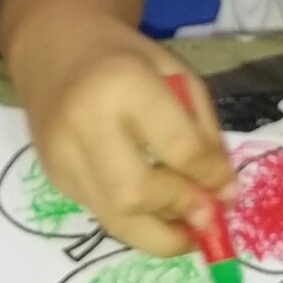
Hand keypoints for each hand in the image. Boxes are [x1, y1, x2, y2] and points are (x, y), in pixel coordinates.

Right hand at [6, 9, 233, 258]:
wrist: (54, 47)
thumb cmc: (125, 58)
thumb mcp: (177, 74)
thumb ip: (202, 131)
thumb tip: (223, 194)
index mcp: (125, 84)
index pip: (177, 147)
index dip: (210, 177)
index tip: (229, 191)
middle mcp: (85, 123)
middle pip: (135, 193)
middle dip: (179, 211)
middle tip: (208, 217)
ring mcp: (63, 155)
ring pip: (114, 219)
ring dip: (160, 235)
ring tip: (188, 231)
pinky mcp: (54, 177)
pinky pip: (102, 213)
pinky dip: (135, 220)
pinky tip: (155, 211)